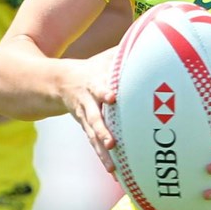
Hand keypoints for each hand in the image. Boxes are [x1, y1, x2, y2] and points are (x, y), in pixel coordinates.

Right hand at [65, 49, 116, 172]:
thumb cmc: (92, 68)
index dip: (105, 90)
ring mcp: (85, 118)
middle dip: (102, 130)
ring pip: (93, 136)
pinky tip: (115, 173)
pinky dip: (104, 158)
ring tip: (112, 167)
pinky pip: (95, 146)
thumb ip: (125, 51)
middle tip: (111, 142)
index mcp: (94, 83)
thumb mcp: (105, 58)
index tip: (112, 96)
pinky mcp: (87, 129)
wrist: (57, 82)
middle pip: (94, 117)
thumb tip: (152, 36)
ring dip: (102, 152)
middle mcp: (88, 102)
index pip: (99, 86)